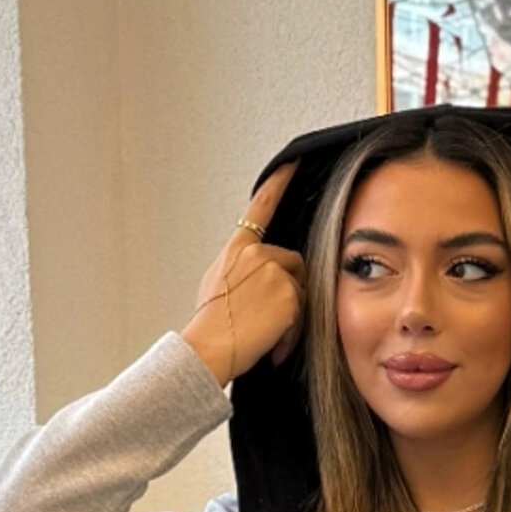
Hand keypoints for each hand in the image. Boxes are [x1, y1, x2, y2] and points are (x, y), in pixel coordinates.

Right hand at [181, 162, 305, 387]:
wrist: (207, 348)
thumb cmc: (209, 326)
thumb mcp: (216, 286)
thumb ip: (240, 270)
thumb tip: (256, 278)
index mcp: (236, 249)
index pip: (260, 207)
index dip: (278, 183)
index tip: (293, 164)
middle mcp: (256, 253)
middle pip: (292, 264)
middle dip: (288, 291)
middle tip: (268, 321)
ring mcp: (273, 270)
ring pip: (300, 289)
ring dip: (291, 316)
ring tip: (266, 335)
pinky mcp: (288, 291)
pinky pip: (303, 312)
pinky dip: (292, 332)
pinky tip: (272, 343)